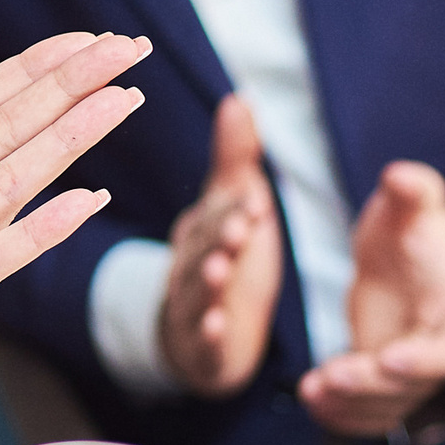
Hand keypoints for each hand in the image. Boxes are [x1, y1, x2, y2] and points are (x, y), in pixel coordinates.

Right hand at [157, 95, 283, 397]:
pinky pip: (203, 341)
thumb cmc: (222, 258)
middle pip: (201, 250)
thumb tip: (238, 98)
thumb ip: (235, 158)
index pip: (214, 215)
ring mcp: (193, 308)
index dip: (233, 208)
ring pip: (197, 294)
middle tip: (238, 229)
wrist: (196, 334)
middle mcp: (190, 266)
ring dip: (208, 282)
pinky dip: (208, 335)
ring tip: (220, 271)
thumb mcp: (231, 208)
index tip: (255, 199)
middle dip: (218, 238)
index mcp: (198, 231)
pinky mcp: (203, 347)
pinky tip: (216, 328)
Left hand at [298, 161, 444, 436]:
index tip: (391, 358)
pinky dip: (341, 415)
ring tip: (311, 390)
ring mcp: (414, 372)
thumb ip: (412, 192)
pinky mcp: (386, 382)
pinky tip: (312, 401)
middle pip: (417, 386)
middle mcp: (441, 349)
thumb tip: (401, 175)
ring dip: (350, 405)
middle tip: (331, 378)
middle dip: (373, 387)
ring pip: (388, 405)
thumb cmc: (411, 229)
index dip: (429, 360)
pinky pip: (368, 411)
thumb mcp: (409, 206)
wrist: (403, 254)